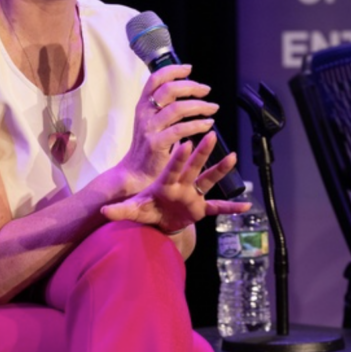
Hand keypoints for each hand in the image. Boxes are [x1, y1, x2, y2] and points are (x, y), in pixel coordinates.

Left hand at [102, 131, 250, 232]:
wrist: (158, 218)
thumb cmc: (147, 209)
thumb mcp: (134, 211)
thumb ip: (121, 211)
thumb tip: (104, 210)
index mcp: (166, 183)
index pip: (173, 168)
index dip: (178, 157)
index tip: (184, 141)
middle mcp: (182, 185)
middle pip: (194, 167)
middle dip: (202, 153)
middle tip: (211, 134)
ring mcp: (193, 195)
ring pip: (209, 180)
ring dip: (220, 170)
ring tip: (233, 157)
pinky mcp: (201, 209)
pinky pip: (218, 208)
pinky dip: (231, 208)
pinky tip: (246, 206)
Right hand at [118, 64, 222, 189]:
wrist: (137, 173)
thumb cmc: (149, 146)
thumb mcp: (153, 121)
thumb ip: (166, 107)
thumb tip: (187, 90)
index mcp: (143, 105)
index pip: (155, 79)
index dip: (173, 70)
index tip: (189, 69)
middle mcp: (144, 114)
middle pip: (169, 90)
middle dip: (191, 87)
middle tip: (206, 90)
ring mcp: (149, 128)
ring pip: (177, 108)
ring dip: (199, 106)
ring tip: (212, 108)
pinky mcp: (156, 144)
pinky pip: (180, 129)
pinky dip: (197, 125)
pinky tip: (208, 124)